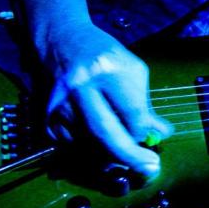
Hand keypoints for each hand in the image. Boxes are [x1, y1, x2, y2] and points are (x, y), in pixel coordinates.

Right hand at [38, 21, 172, 176]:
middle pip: (105, 132)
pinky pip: (73, 143)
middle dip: (130, 156)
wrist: (63, 39)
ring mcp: (59, 102)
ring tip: (123, 146)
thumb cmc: (103, 54)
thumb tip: (161, 134)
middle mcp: (79, 86)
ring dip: (110, 151)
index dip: (143, 131)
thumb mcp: (132, 70)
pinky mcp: (47, 114)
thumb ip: (145, 104)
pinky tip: (100, 139)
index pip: (130, 112)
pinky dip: (90, 147)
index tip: (152, 143)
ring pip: (89, 142)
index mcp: (105, 69)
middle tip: (148, 168)